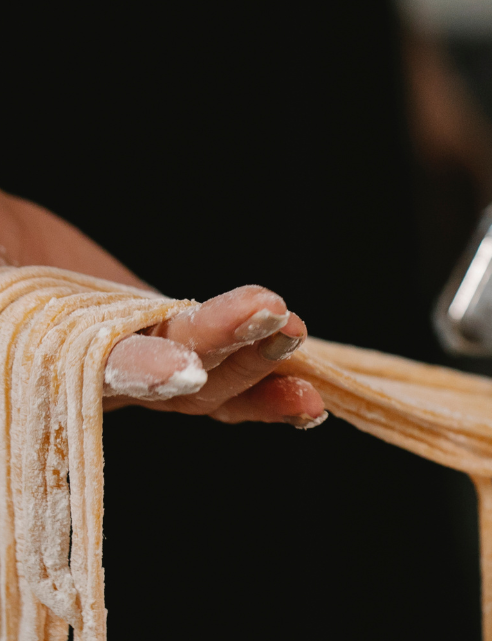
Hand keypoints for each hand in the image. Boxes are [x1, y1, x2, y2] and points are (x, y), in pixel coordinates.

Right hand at [0, 190, 325, 425]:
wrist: (1, 243)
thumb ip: (13, 287)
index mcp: (50, 361)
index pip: (99, 372)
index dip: (143, 370)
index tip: (183, 369)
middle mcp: (100, 379)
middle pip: (173, 382)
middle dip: (228, 350)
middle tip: (275, 319)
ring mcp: (145, 366)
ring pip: (211, 380)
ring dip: (261, 358)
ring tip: (296, 328)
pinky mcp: (176, 347)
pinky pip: (226, 374)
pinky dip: (269, 385)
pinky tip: (312, 397)